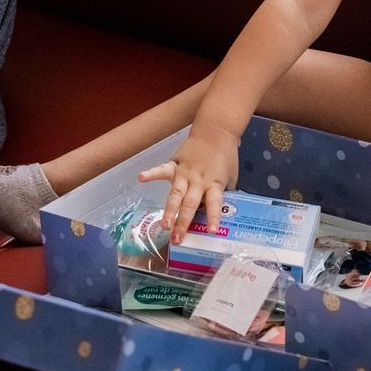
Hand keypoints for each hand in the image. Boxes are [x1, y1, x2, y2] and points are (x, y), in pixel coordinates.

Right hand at [138, 126, 239, 241]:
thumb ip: (224, 194)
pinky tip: (140, 177)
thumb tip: (222, 212)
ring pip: (175, 194)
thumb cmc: (225, 157)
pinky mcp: (175, 164)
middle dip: (183, 222)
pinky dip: (151, 173)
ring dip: (169, 210)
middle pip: (190, 204)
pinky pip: (162, 170)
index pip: (214, 203)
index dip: (213, 217)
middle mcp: (198, 181)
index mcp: (214, 184)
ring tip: (164, 224)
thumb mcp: (230, 178)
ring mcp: (185, 173)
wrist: (216, 132)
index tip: (211, 231)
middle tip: (177, 238)